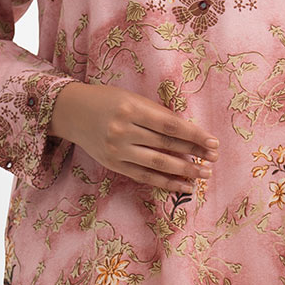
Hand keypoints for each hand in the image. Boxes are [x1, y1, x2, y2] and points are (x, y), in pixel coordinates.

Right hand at [50, 82, 219, 190]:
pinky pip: (144, 176)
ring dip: (183, 171)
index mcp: (131, 109)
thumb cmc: (108, 100)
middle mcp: (123, 131)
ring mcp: (117, 150)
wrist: (72, 112)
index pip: (169, 125)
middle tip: (213, 160)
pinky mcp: (113, 164)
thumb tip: (189, 133)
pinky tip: (183, 186)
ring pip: (157, 164)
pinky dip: (165, 182)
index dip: (193, 135)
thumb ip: (157, 114)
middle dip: (193, 154)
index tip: (213, 142)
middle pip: (165, 146)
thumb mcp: (132, 98)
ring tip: (203, 175)